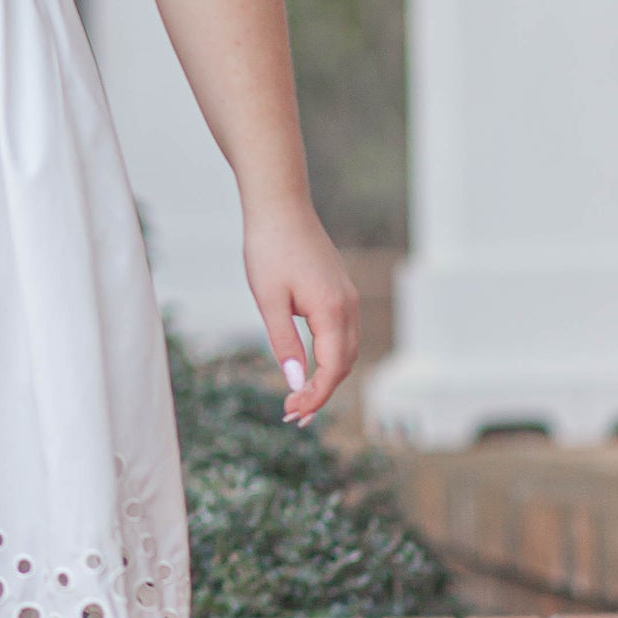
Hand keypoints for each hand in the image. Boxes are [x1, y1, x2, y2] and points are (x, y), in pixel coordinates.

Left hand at [243, 198, 359, 424]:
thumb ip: (284, 343)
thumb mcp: (269, 299)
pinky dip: (329, 354)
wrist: (278, 203)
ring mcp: (347, 296)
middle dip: (321, 393)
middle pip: (344, 363)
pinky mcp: (339, 288)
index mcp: (332, 310)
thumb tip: (296, 384)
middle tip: (291, 414)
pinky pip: (341, 331)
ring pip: (346, 349)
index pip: (334, 368)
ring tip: (298, 397)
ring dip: (326, 376)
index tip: (293, 414)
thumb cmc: (269, 247)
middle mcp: (348, 305)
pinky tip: (308, 363)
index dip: (316, 396)